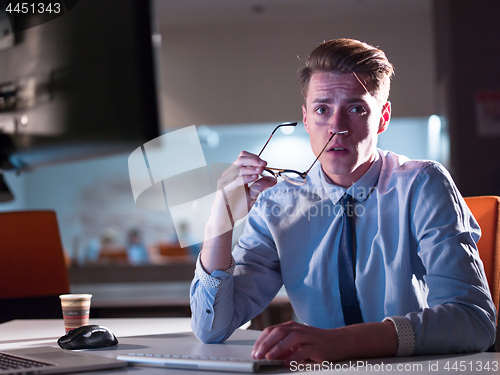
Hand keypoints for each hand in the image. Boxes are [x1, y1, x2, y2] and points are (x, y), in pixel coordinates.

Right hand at [215, 151, 275, 223]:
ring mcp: (225, 181)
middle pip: (240, 159)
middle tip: (263, 164)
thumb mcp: (252, 195)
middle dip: (254, 160)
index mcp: (236, 174)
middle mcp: (229, 175)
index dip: (254, 158)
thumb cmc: (235, 207)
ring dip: (250, 168)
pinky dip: (245, 178)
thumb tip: (273, 179)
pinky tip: (254, 178)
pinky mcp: (222, 189)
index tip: (265, 163)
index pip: (243, 158)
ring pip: (237, 168)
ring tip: (260, 171)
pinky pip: (234, 181)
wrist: (226, 220)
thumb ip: (260, 186)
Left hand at [251, 320, 397, 364]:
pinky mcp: (317, 347)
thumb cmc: (317, 342)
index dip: (261, 341)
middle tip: (257, 356)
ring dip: (277, 349)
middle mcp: (298, 329)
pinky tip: (287, 363)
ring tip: (269, 358)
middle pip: (278, 332)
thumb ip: (284, 346)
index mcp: (292, 327)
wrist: (341, 341)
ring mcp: (308, 337)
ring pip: (289, 339)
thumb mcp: (298, 342)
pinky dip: (294, 358)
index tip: (254, 352)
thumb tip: (268, 355)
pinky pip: (304, 352)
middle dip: (265, 344)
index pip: (271, 330)